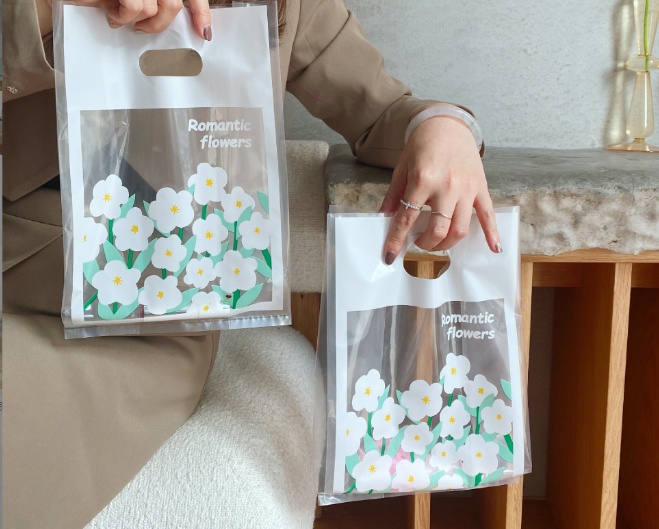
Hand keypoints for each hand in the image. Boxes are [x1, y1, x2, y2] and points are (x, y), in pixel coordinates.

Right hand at [35, 0, 211, 39]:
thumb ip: (154, 6)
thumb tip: (181, 29)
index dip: (200, 12)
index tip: (204, 33)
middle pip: (173, 3)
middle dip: (160, 23)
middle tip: (141, 28)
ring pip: (157, 7)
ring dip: (138, 19)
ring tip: (119, 16)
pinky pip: (136, 6)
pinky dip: (123, 15)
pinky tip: (111, 12)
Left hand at [379, 114, 499, 264]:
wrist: (445, 124)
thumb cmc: (421, 147)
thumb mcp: (401, 170)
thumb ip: (393, 196)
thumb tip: (383, 219)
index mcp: (422, 180)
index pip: (407, 218)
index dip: (396, 240)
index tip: (389, 256)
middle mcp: (446, 186)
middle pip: (438, 230)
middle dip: (425, 244)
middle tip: (418, 242)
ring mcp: (466, 188)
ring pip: (460, 228)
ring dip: (447, 244)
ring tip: (436, 242)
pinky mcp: (480, 188)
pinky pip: (488, 214)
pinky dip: (492, 233)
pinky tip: (494, 248)